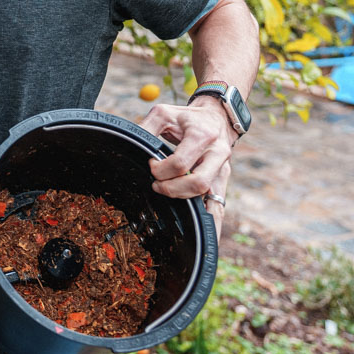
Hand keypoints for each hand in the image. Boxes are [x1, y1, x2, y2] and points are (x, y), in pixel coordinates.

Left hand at [139, 96, 235, 238]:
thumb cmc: (187, 118)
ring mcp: (223, 169)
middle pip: (198, 183)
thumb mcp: (164, 113)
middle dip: (173, 190)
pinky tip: (206, 240)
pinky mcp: (223, 181)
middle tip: (157, 185)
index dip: (162, 169)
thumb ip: (146, 127)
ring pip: (211, 198)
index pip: (181, 162)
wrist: (217, 117)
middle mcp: (217, 154)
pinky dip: (212, 224)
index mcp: (202, 135)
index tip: (151, 165)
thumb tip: (130, 143)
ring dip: (186, 204)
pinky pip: (220, 207)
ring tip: (168, 201)